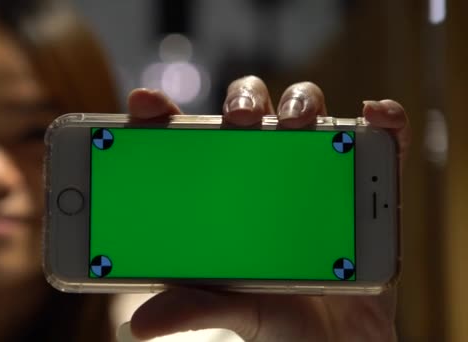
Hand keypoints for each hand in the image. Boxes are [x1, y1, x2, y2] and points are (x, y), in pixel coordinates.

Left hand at [125, 76, 408, 341]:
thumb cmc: (276, 317)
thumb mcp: (230, 308)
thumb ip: (190, 306)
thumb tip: (139, 325)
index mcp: (222, 193)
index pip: (187, 139)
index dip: (162, 113)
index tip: (143, 103)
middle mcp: (264, 173)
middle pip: (249, 111)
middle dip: (244, 101)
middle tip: (240, 120)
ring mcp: (314, 173)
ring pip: (305, 112)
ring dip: (302, 103)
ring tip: (300, 122)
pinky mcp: (361, 186)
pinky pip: (377, 142)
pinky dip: (382, 123)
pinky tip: (375, 117)